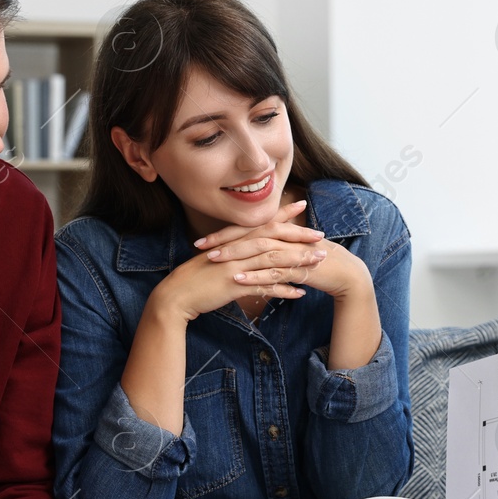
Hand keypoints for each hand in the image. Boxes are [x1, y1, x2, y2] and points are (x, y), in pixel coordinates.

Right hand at [154, 200, 328, 319]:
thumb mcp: (216, 258)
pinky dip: (284, 290)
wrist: (176, 294)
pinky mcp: (235, 286)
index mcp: (234, 241)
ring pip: (273, 261)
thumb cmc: (196, 278)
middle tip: (321, 237)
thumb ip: (234, 251)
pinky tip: (300, 293)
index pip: (262, 223)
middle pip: (274, 240)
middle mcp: (237, 250)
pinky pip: (264, 286)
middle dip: (299, 238)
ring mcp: (236, 267)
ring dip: (298, 262)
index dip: (283, 214)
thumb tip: (250, 248)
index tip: (303, 204)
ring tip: (319, 263)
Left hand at [204, 217, 370, 301]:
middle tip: (201, 248)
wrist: (343, 272)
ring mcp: (292, 252)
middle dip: (224, 241)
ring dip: (235, 256)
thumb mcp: (291, 250)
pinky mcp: (299, 269)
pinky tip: (238, 279)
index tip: (203, 240)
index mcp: (281, 231)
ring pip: (259, 251)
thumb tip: (250, 249)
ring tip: (213, 261)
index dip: (225, 234)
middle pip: (250, 236)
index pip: (248, 229)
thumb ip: (272, 246)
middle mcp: (285, 237)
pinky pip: (274, 271)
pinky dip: (255, 275)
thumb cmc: (314, 261)